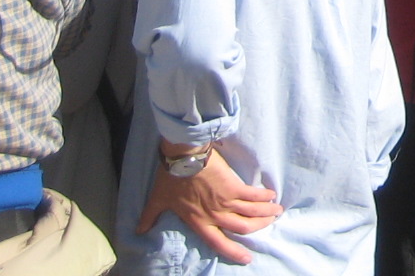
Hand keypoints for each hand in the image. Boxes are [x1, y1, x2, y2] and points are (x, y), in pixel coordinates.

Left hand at [137, 146, 279, 264]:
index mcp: (198, 221)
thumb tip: (138, 231)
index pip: (218, 242)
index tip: (246, 258)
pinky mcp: (234, 186)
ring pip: (251, 213)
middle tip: (270, 225)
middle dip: (258, 228)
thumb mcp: (157, 201)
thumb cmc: (169, 179)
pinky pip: (253, 195)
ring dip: (265, 214)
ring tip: (276, 212)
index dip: (233, 251)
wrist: (183, 157)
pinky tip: (271, 195)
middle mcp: (215, 214)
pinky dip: (264, 197)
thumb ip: (149, 217)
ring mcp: (226, 201)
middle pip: (242, 228)